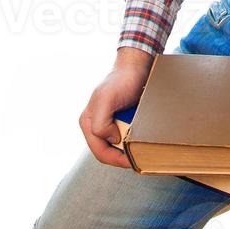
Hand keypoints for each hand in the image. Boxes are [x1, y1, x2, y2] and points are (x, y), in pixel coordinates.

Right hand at [79, 48, 153, 167]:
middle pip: (108, 151)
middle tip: (139, 157)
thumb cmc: (122, 80)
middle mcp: (96, 124)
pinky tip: (142, 137)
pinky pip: (126, 136)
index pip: (99, 151)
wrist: (137, 66)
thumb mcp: (107, 99)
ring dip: (129, 148)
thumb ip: (100, 123)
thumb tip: (111, 139)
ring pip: (117, 146)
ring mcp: (108, 123)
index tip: (132, 162)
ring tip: (141, 146)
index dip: (116, 160)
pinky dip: (134, 140)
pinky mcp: (120, 120)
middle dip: (122, 155)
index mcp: (88, 122)